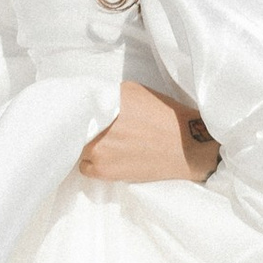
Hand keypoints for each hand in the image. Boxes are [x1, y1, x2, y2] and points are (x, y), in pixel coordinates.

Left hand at [78, 84, 220, 186]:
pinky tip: (106, 158)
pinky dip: (92, 163)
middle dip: (85, 127)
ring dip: (87, 145)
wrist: (187, 147)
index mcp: (106, 103)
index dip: (78, 108)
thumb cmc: (166, 116)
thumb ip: (110, 95)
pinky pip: (85, 167)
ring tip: (105, 143)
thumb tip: (93, 101)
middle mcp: (98, 126)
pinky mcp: (104, 170)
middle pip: (75, 127)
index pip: (75, 104)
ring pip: (79, 147)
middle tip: (99, 128)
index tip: (83, 111)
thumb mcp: (136, 92)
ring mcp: (98, 150)